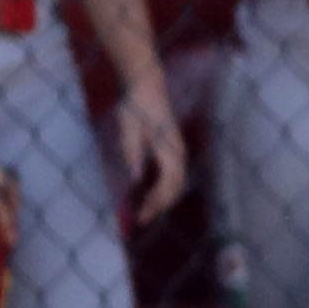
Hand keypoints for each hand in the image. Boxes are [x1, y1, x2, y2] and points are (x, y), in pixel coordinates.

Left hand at [109, 79, 187, 224]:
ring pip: (177, 184)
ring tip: (147, 211)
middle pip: (175, 188)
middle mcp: (178, 153)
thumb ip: (133, 154)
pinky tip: (153, 195)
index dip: (155, 202)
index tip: (141, 215)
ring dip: (164, 199)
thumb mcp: (129, 129)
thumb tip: (136, 179)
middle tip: (141, 220)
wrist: (148, 87)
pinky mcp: (174, 150)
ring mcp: (179, 152)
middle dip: (160, 206)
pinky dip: (166, 190)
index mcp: (168, 149)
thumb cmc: (136, 106)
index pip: (166, 184)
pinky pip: (175, 176)